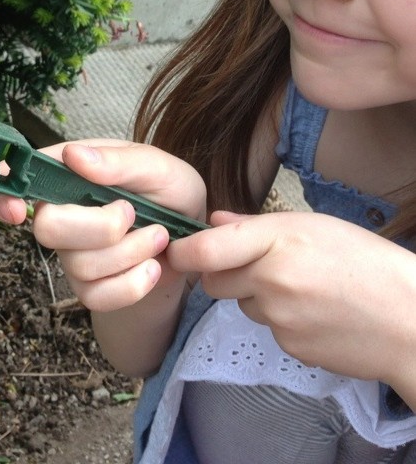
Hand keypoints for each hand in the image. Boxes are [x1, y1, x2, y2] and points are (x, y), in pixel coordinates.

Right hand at [0, 139, 205, 311]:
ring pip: (80, 265)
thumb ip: (118, 161)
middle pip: (47, 229)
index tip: (19, 211)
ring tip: (160, 236)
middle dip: (100, 227)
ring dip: (131, 251)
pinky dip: (133, 283)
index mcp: (68, 172)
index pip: (14, 179)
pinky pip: (96, 297)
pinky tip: (153, 267)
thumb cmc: (169, 191)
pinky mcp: (89, 287)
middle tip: (134, 213)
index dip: (2, 196)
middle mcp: (61, 211)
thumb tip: (73, 154)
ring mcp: (71, 253)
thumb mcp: (157, 166)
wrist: (195, 240)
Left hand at [167, 210, 415, 387]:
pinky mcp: (288, 346)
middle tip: (249, 265)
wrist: (408, 319)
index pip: (207, 250)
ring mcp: (278, 318)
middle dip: (220, 274)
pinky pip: (267, 328)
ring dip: (255, 296)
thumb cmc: (364, 261)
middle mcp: (271, 279)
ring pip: (242, 305)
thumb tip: (214, 221)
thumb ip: (255, 226)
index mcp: (278, 240)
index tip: (175, 251)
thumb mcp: (313, 226)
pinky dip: (279, 319)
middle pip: (213, 282)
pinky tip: (311, 311)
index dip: (183, 253)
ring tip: (298, 287)